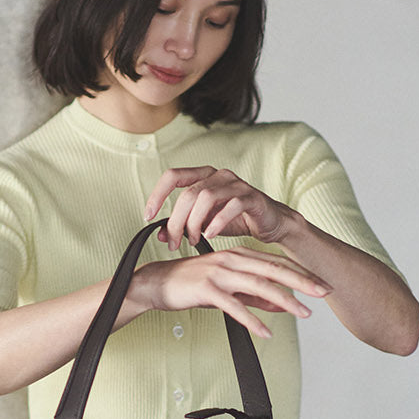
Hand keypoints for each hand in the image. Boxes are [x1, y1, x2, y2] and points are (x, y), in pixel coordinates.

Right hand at [130, 248, 330, 340]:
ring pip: (259, 285)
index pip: (276, 263)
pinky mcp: (207, 289)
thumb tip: (280, 304)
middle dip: (302, 281)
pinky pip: (235, 306)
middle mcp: (232, 260)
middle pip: (274, 270)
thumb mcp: (227, 288)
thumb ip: (253, 295)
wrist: (157, 284)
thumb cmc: (191, 285)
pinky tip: (266, 331)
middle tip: (325, 291)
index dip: (301, 273)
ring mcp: (220, 273)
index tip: (322, 284)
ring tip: (303, 313)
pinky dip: (252, 319)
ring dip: (284, 300)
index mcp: (239, 255)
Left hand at [144, 165, 290, 248]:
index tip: (148, 216)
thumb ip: (183, 226)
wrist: (271, 224)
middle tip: (174, 242)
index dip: (157, 194)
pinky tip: (210, 236)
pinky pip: (231, 205)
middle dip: (177, 220)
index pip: (173, 176)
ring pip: (206, 197)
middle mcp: (218, 175)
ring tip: (193, 240)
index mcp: (203, 176)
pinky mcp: (252, 197)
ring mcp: (237, 184)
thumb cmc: (235, 220)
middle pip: (188, 193)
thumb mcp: (204, 224)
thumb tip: (160, 235)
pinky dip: (218, 222)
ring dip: (195, 222)